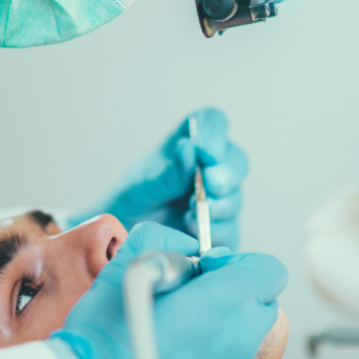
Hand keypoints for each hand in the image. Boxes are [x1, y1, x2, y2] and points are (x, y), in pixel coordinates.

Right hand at [51, 223, 286, 358]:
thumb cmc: (106, 330)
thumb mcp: (130, 261)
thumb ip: (167, 241)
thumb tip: (186, 250)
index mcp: (225, 302)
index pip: (269, 271)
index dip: (239, 262)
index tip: (206, 268)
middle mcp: (237, 342)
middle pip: (261, 306)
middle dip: (233, 293)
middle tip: (190, 294)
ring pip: (241, 340)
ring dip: (218, 326)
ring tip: (171, 327)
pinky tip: (165, 356)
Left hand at [71, 108, 247, 249]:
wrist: (123, 236)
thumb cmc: (133, 199)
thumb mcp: (144, 184)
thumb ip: (169, 171)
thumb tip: (190, 149)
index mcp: (190, 143)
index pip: (212, 122)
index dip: (214, 133)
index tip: (206, 151)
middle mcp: (209, 168)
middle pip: (236, 160)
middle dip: (226, 173)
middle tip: (211, 184)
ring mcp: (218, 199)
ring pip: (235, 197)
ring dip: (218, 206)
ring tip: (188, 215)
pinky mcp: (221, 229)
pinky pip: (230, 230)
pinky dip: (215, 231)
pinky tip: (192, 233)